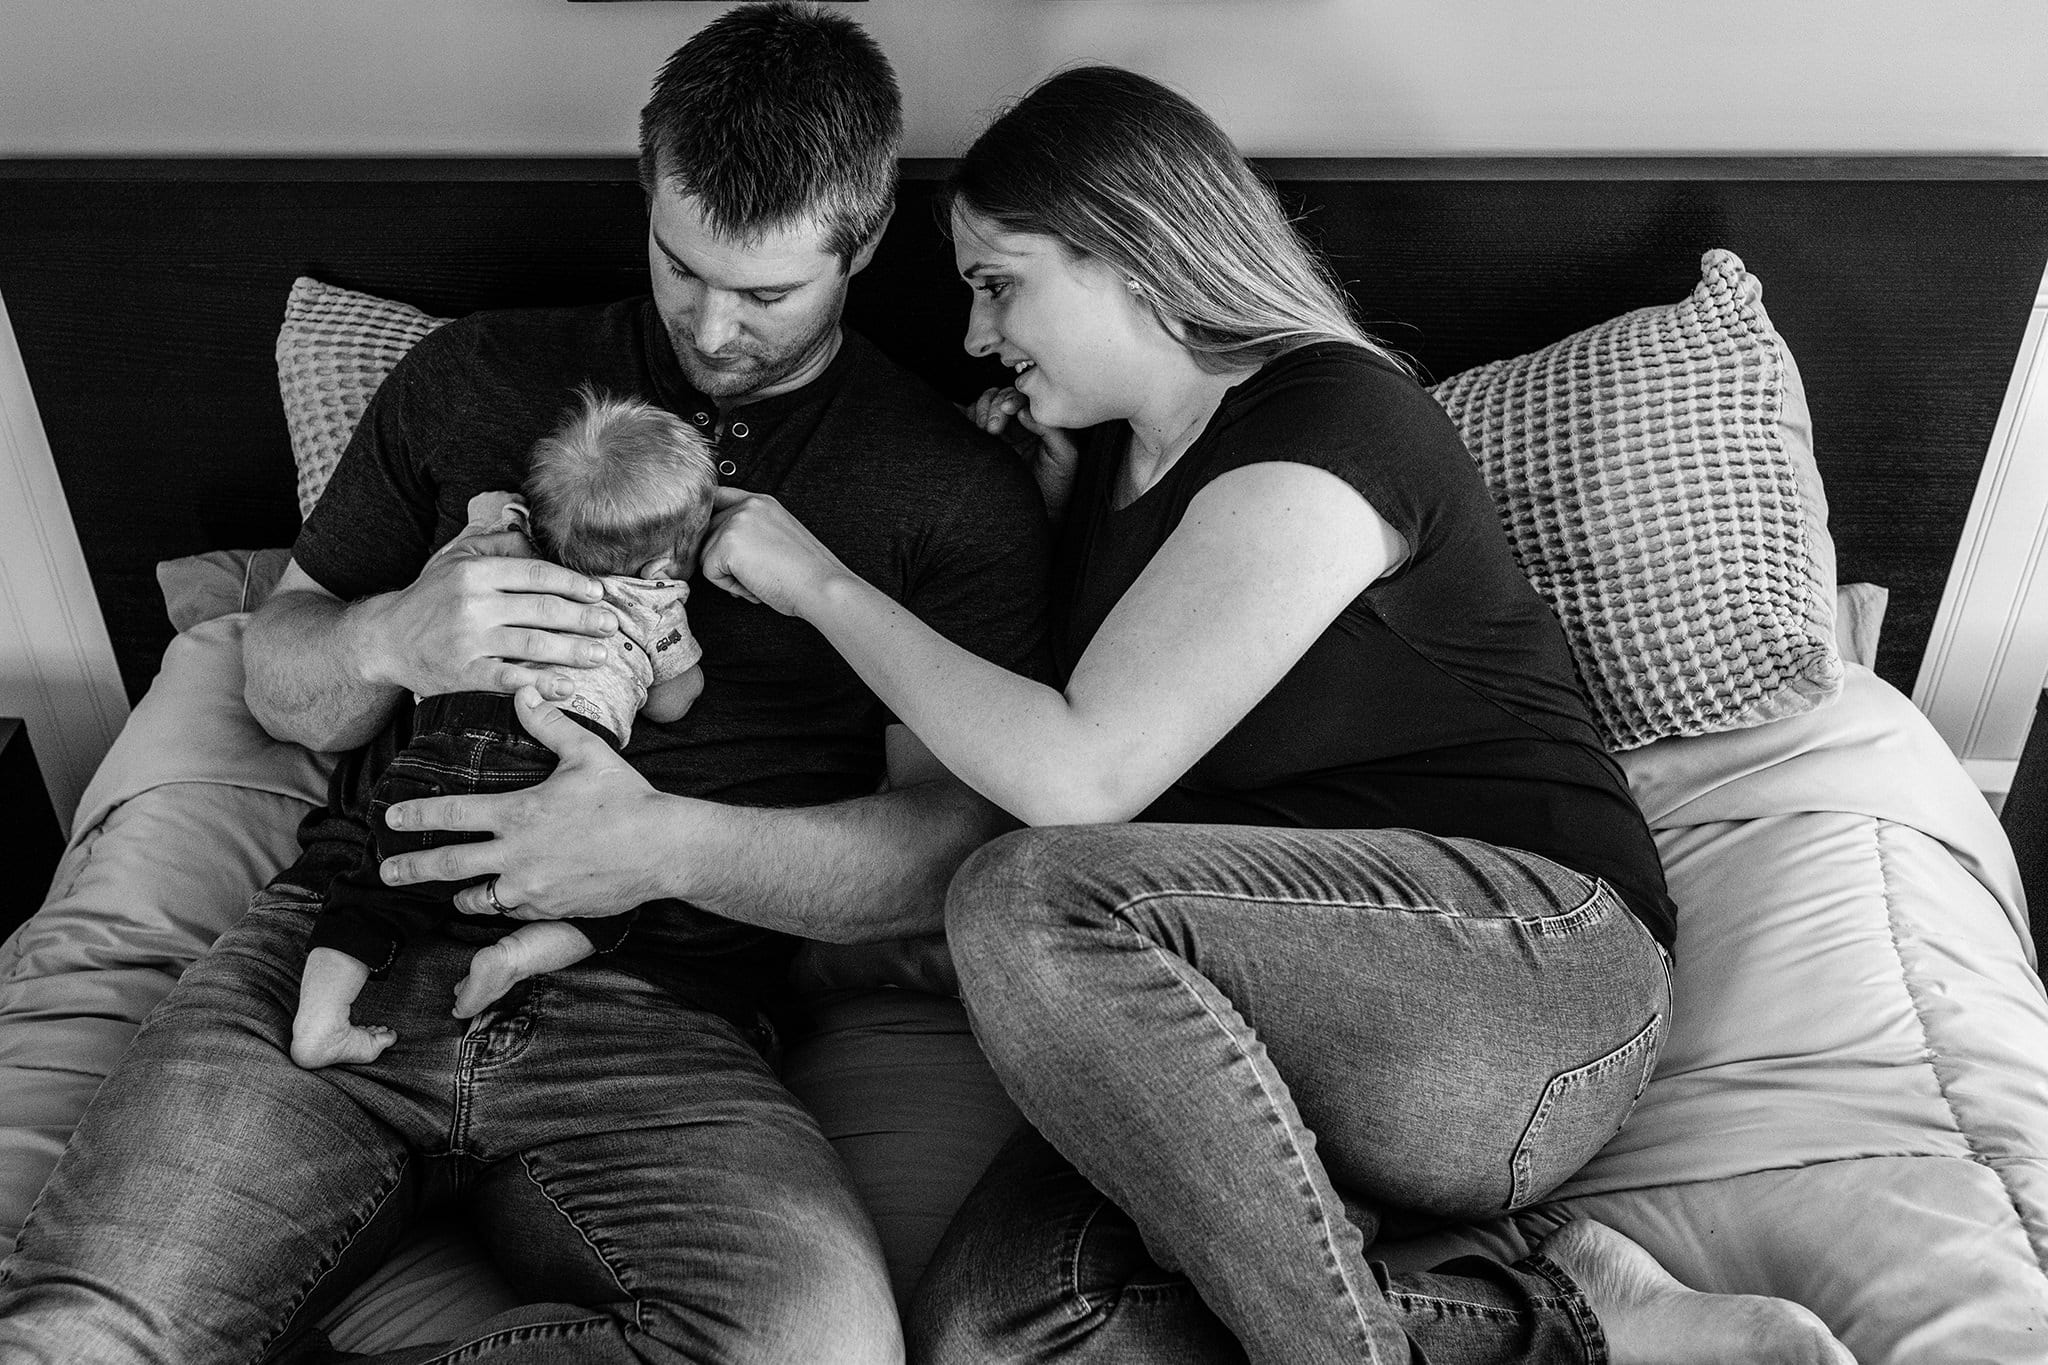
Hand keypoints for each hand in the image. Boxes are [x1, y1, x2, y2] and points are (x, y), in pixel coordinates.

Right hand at [362, 549, 615, 701]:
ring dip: (573, 651)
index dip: (574, 584)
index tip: (599, 593)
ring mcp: (468, 640)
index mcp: (476, 572)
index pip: (537, 574)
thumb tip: (536, 537)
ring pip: (533, 645)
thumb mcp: (455, 559)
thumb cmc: (430, 597)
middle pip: (543, 609)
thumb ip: (497, 544)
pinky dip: (542, 684)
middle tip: (611, 625)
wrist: (384, 639)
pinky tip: (567, 687)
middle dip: (584, 618)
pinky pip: (510, 680)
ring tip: (600, 655)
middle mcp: (473, 604)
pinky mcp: (463, 673)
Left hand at [381, 687, 680, 917]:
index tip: (391, 818)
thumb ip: (548, 724)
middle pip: (447, 865)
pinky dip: (501, 905)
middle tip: (386, 872)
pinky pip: (512, 912)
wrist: (662, 848)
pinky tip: (503, 899)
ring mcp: (531, 887)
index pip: (452, 815)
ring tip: (450, 893)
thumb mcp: (587, 753)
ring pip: (476, 898)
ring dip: (459, 894)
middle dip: (411, 869)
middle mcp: (516, 855)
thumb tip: (524, 691)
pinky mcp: (551, 910)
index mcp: (519, 812)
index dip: (417, 815)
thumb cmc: (626, 797)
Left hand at [698, 487, 855, 616]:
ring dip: (728, 575)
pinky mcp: (727, 544)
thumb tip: (720, 545)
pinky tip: (755, 586)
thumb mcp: (778, 537)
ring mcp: (735, 522)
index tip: (718, 540)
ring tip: (759, 580)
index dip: (712, 522)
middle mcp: (746, 506)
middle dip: (723, 558)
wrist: (821, 585)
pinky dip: (729, 587)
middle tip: (756, 573)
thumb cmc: (807, 572)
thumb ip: (751, 531)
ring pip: (706, 555)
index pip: (718, 498)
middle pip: (708, 532)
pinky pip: (709, 573)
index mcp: (761, 502)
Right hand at [968, 386, 1080, 518]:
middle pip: (1001, 397)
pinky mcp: (982, 444)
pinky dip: (963, 415)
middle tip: (992, 429)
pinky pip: (968, 421)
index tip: (1008, 410)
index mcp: (1038, 423)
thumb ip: (1051, 430)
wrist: (1037, 514)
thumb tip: (1025, 411)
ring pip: (984, 405)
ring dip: (979, 409)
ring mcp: (999, 434)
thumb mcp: (1065, 456)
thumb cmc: (1055, 487)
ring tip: (983, 430)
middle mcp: (1019, 425)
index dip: (1013, 399)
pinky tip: (966, 424)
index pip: (1023, 398)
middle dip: (994, 406)